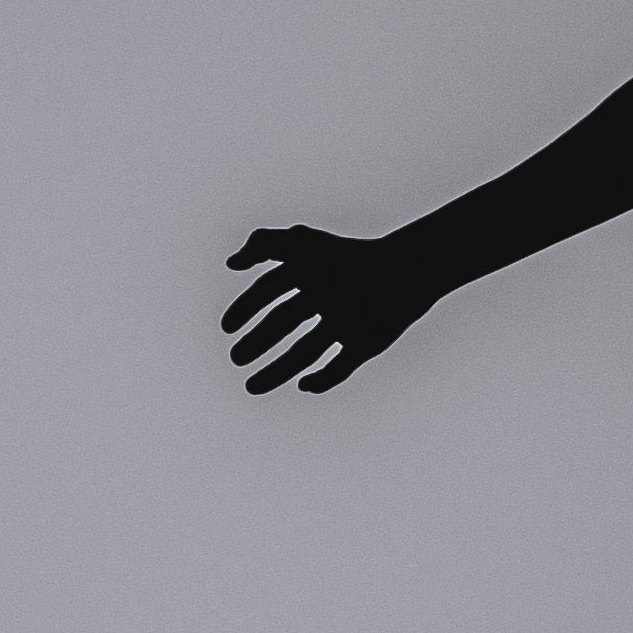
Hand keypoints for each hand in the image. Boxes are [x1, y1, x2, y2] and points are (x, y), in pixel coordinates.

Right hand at [224, 226, 437, 394]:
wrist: (405, 275)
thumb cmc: (351, 258)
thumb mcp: (300, 245)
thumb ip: (262, 245)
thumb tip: (231, 263)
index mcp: (312, 273)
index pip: (270, 290)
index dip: (247, 307)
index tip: (226, 327)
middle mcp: (327, 298)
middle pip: (285, 324)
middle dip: (258, 342)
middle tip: (236, 358)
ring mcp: (346, 322)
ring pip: (306, 351)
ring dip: (279, 370)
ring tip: (252, 387)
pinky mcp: (366, 343)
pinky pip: (340, 366)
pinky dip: (323, 379)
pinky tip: (303, 386)